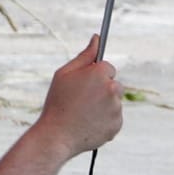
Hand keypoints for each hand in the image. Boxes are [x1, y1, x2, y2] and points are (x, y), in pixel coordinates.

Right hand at [36, 35, 123, 157]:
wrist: (56, 136)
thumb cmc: (57, 102)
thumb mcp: (64, 74)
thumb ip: (84, 56)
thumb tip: (97, 38)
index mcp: (100, 73)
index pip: (107, 67)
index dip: (94, 76)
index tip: (84, 85)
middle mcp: (112, 89)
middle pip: (114, 84)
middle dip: (102, 90)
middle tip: (83, 101)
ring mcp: (116, 108)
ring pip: (114, 102)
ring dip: (104, 106)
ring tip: (83, 114)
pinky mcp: (117, 125)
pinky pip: (114, 118)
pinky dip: (105, 120)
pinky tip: (89, 123)